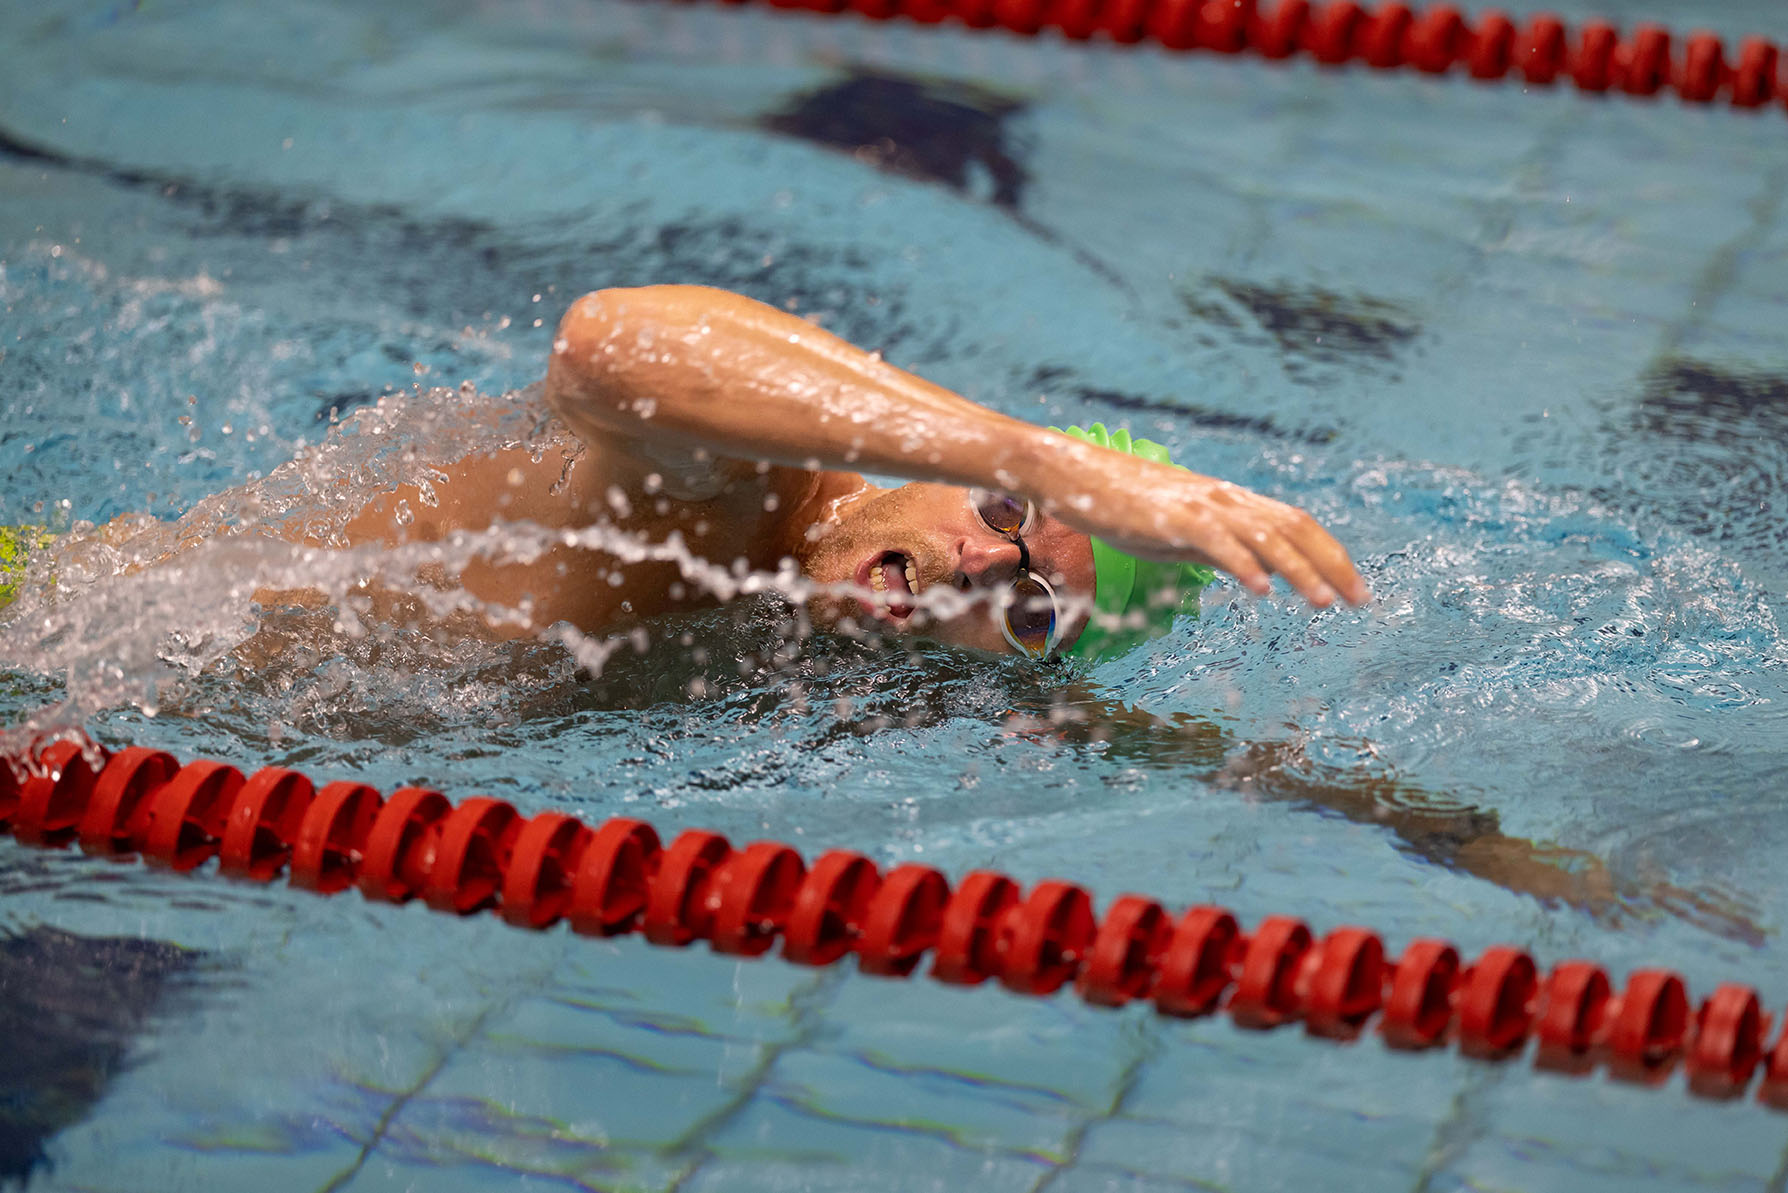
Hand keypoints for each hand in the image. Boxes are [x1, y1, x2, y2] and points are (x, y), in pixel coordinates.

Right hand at [1035, 444, 1369, 608]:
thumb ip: (1222, 549)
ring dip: (1298, 570)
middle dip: (1332, 565)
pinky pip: (1218, 542)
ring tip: (1321, 603)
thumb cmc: (1126, 507)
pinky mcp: (1175, 518)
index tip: (1355, 590)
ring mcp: (1203, 506)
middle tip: (1359, 601)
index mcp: (1233, 503)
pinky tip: (1262, 590)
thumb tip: (1259, 572)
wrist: (1078, 476)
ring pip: (1265, 536)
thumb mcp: (1183, 534)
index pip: (1297, 525)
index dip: (1331, 555)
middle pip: (1294, 527)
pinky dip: (1243, 564)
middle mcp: (1227, 499)